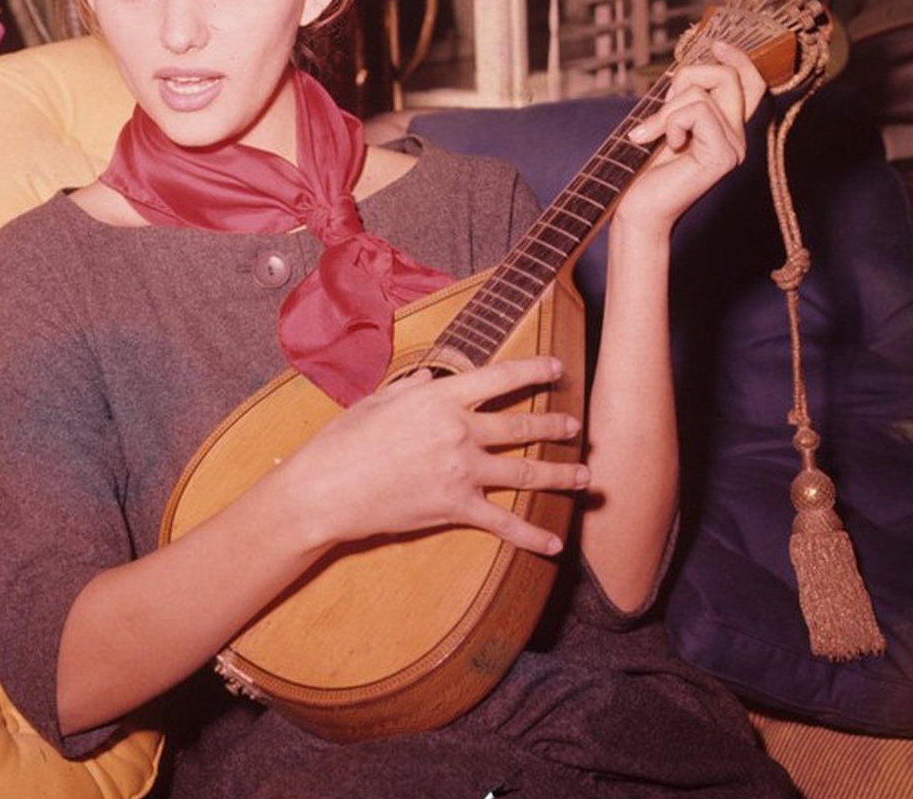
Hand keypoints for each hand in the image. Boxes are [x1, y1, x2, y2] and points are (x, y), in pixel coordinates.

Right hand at [282, 355, 588, 557]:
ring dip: (560, 474)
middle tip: (576, 426)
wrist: (327, 489)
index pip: (501, 378)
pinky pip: (504, 523)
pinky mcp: (456, 507)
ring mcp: (462, 470)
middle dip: (555, 424)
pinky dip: (532, 535)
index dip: (534, 370)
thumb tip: (427, 379)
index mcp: (441, 397)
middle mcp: (460, 430)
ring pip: (525, 471)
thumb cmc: (344, 441)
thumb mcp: (377, 400)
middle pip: (522, 425)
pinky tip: (555, 542)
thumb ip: (409, 388)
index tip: (557, 369)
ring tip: (585, 475)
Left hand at [616, 41, 765, 235]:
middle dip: (686, 79)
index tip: (716, 44)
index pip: (750, 83)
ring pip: (701, 95)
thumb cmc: (645, 166)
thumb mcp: (665, 121)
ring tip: (653, 136)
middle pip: (727, 77)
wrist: (637, 205)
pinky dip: (671, 123)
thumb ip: (684, 98)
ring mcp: (734, 147)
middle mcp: (737, 136)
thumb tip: (689, 65)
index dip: (739, 59)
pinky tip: (667, 146)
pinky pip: (697, 112)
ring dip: (666, 111)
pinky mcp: (724, 155)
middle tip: (661, 112)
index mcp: (727, 127)